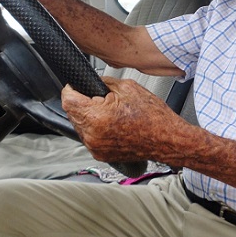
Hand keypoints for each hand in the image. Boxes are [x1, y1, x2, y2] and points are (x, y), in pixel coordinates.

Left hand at [61, 77, 177, 162]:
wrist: (167, 139)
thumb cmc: (154, 117)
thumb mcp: (128, 88)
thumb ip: (104, 82)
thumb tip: (93, 82)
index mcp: (97, 117)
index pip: (68, 100)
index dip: (71, 89)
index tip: (75, 86)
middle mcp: (93, 135)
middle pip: (72, 113)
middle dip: (82, 103)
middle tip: (100, 98)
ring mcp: (96, 147)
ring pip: (79, 126)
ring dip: (88, 117)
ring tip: (109, 112)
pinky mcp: (100, 155)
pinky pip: (89, 137)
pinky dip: (96, 129)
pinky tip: (112, 123)